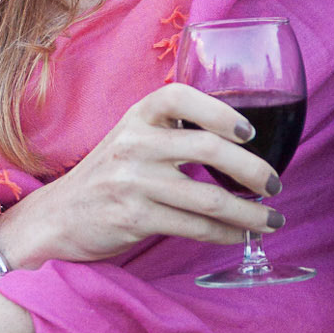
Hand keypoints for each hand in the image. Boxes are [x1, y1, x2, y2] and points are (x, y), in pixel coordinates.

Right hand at [0, 82, 284, 268]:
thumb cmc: (108, 176)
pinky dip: (225, 233)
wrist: (58, 216)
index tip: (249, 132)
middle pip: (207, 150)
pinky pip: (194, 227)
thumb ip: (174, 132)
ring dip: (249, 213)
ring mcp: (133, 182)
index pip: (179, 97)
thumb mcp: (133, 138)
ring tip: (272, 220)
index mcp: (137, 116)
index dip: (219, 111)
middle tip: (275, 185)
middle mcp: (134, 144)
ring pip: (207, 198)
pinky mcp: (135, 218)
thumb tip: (241, 145)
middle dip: (253, 170)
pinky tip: (242, 235)